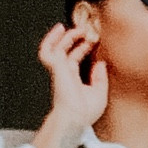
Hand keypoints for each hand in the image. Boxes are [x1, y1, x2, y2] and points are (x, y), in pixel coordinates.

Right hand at [32, 24, 108, 147]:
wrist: (74, 118)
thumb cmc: (85, 112)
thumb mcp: (99, 94)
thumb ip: (100, 78)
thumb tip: (100, 63)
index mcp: (73, 81)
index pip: (74, 60)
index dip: (83, 49)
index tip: (94, 41)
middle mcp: (64, 74)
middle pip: (66, 52)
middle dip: (75, 40)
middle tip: (86, 31)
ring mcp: (58, 70)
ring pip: (55, 49)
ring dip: (64, 37)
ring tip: (76, 28)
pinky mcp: (55, 68)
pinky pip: (47, 50)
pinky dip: (50, 39)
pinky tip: (60, 29)